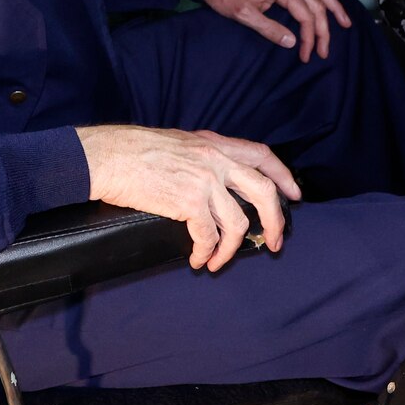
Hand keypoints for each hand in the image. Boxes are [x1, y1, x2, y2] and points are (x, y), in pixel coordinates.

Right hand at [76, 124, 302, 269]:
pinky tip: (197, 259)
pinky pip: (209, 236)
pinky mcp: (188, 203)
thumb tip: (216, 179)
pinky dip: (206, 252)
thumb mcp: (181, 142)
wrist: (110, 156)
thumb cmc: (136, 149)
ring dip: (230, 250)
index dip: (283, 176)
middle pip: (263, 192)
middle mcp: (217, 160)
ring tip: (217, 262)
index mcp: (216, 144)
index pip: (262, 155)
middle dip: (275, 221)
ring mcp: (205, 182)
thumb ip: (204, 156)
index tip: (294, 195)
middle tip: (274, 243)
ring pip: (237, 223)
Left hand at [202, 0, 352, 61]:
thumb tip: (293, 42)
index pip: (305, 16)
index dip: (309, 37)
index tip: (306, 55)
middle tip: (325, 50)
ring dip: (334, 6)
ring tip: (345, 21)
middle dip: (324, 29)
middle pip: (316, 5)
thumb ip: (269, 29)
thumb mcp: (245, 16)